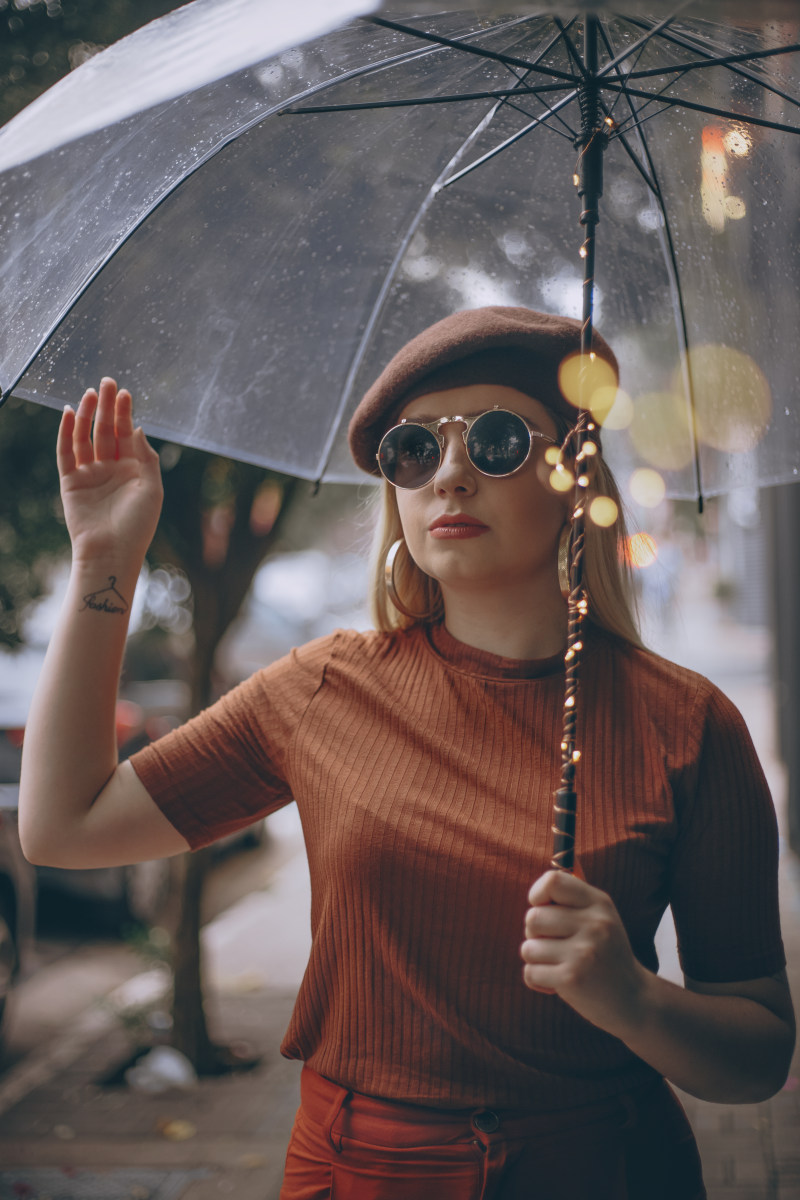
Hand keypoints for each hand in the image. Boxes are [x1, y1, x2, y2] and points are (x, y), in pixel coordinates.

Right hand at [57, 378, 163, 564]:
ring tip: (90, 393)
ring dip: (87, 415)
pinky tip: (69, 413)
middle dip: (107, 407)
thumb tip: (137, 427)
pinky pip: (66, 453)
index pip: (127, 434)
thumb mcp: (152, 489)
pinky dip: (66, 433)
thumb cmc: (138, 525)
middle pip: (106, 431)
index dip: (125, 413)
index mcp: (133, 470)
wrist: (112, 552)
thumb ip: (145, 457)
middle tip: (107, 382)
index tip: (125, 393)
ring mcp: (90, 474)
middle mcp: (111, 469)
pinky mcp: (71, 482)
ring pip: (86, 438)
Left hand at [520, 869, 647, 1035]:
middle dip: (535, 934)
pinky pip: (530, 972)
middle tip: (555, 946)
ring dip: (537, 960)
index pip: (552, 881)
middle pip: (533, 917)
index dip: (537, 895)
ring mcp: (583, 952)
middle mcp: (594, 924)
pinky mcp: (571, 978)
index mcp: (599, 904)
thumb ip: (571, 901)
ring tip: (561, 965)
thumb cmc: (606, 955)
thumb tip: (535, 896)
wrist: (634, 1000)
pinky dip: (538, 981)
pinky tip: (558, 983)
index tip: (544, 909)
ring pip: (528, 948)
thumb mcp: (601, 919)